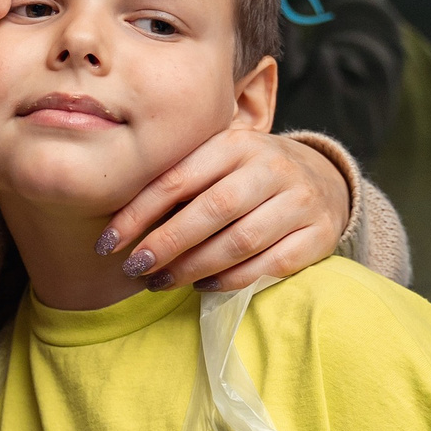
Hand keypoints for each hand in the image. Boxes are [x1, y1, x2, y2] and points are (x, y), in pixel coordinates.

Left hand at [98, 129, 348, 292]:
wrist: (323, 179)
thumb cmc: (247, 175)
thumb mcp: (216, 163)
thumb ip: (178, 182)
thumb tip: (119, 226)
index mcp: (235, 144)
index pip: (177, 180)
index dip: (137, 214)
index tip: (107, 244)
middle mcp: (270, 168)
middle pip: (211, 211)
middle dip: (165, 244)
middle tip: (134, 268)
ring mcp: (299, 200)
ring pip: (240, 241)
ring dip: (193, 267)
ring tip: (161, 282)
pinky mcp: (318, 234)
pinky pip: (270, 264)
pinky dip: (232, 280)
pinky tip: (203, 286)